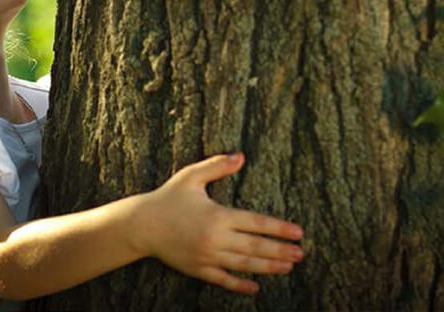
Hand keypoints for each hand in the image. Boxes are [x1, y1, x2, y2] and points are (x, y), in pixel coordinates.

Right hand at [134, 152, 303, 294]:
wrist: (141, 224)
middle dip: (281, 251)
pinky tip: (256, 288)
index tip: (298, 233)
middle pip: (255, 247)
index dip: (279, 228)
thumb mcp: (191, 176)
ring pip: (244, 265)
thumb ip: (217, 165)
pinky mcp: (198, 269)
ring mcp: (207, 256)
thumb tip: (241, 155)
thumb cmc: (167, 197)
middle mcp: (215, 238)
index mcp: (218, 215)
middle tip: (301, 254)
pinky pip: (223, 280)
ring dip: (268, 267)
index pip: (256, 223)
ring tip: (287, 267)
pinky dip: (240, 285)